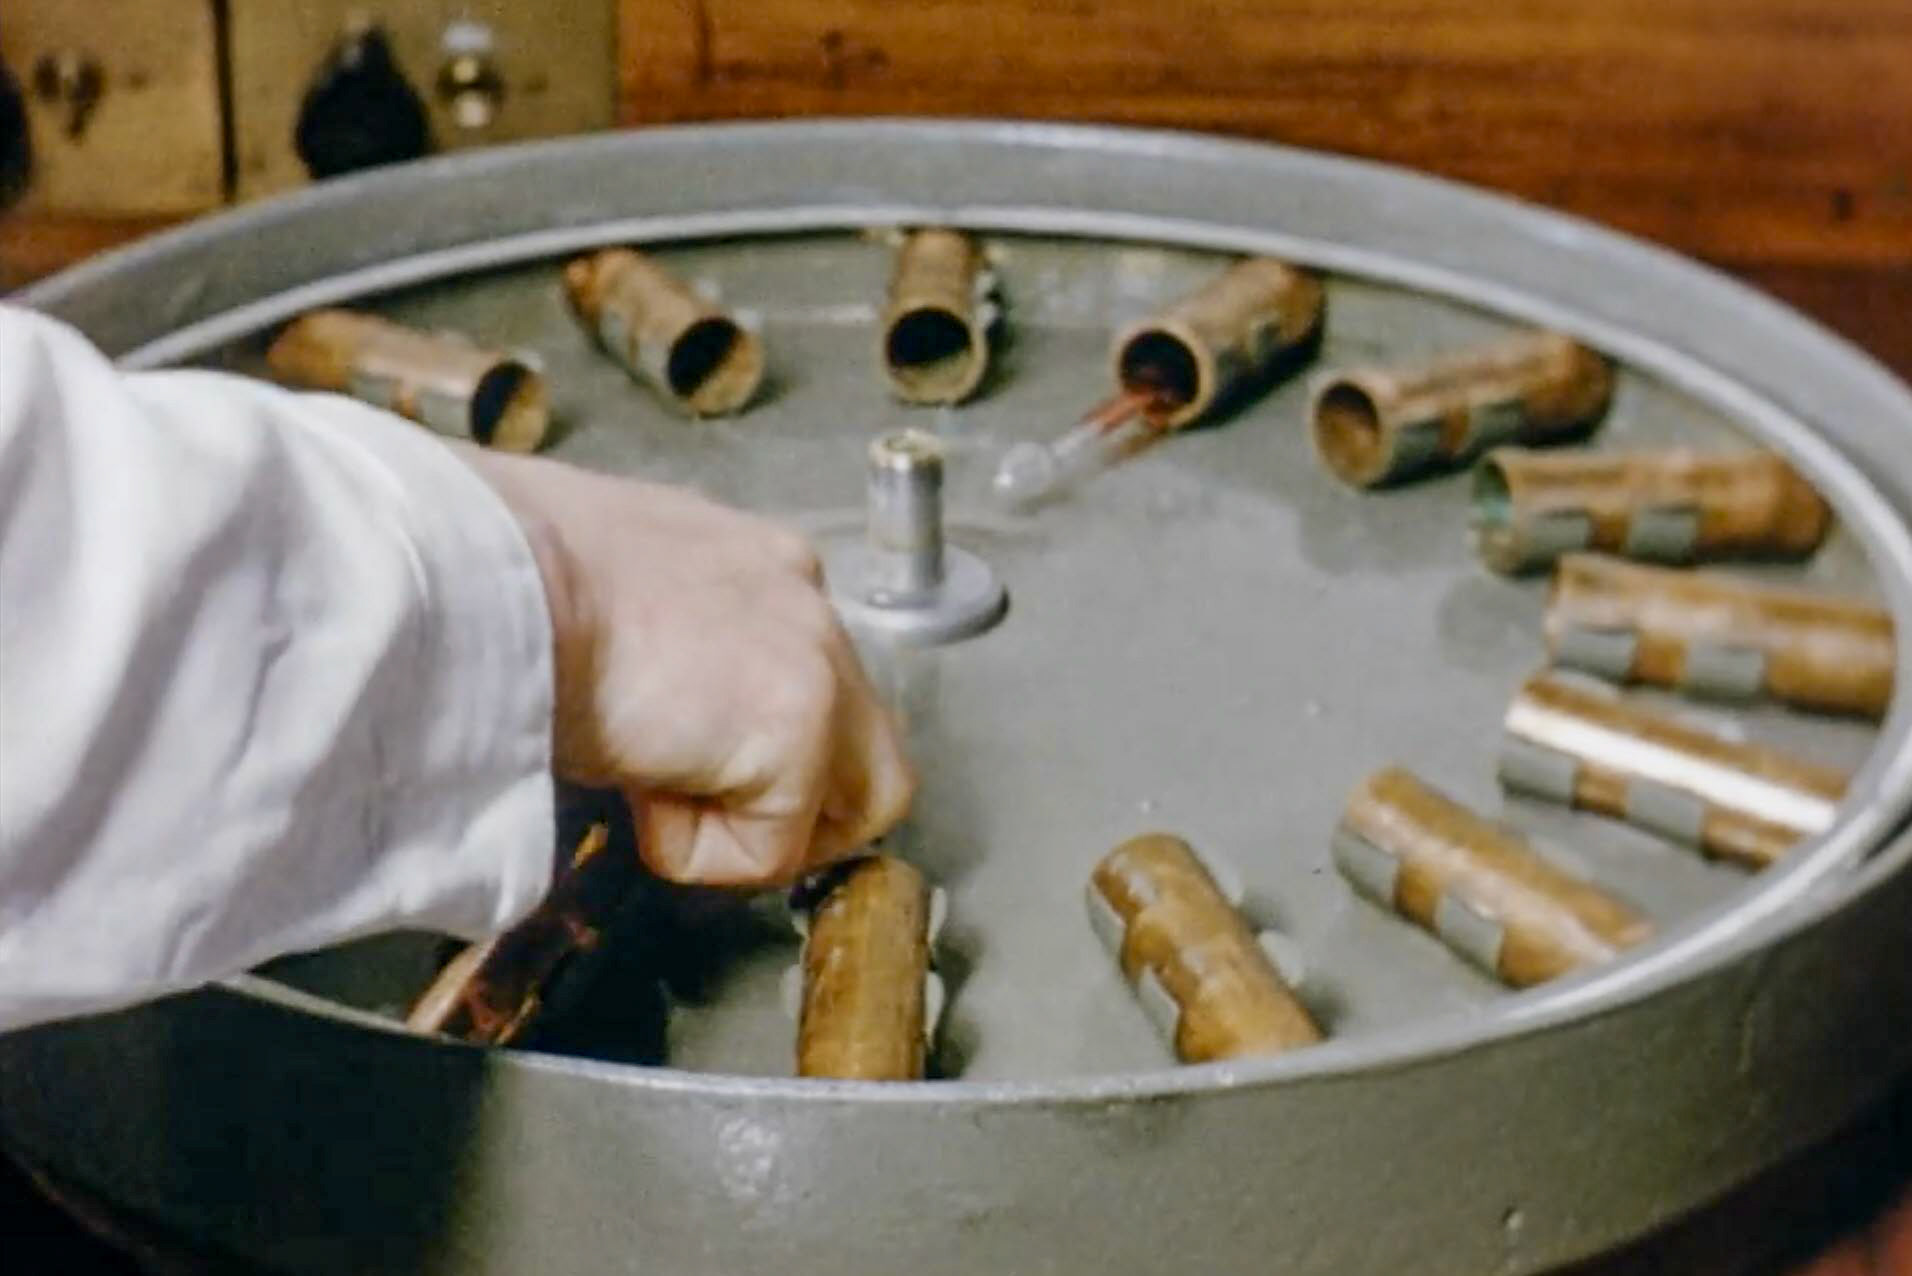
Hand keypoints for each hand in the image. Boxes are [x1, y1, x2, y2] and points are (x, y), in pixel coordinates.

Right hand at [464, 450, 914, 886]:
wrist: (482, 574)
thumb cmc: (496, 580)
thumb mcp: (600, 596)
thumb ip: (662, 648)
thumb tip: (651, 710)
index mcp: (757, 563)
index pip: (808, 672)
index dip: (753, 741)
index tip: (683, 761)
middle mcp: (806, 599)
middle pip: (867, 745)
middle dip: (798, 805)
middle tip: (701, 815)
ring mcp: (816, 659)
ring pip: (857, 802)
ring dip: (762, 833)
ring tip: (660, 805)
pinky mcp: (798, 727)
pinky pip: (771, 849)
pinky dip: (697, 852)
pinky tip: (633, 793)